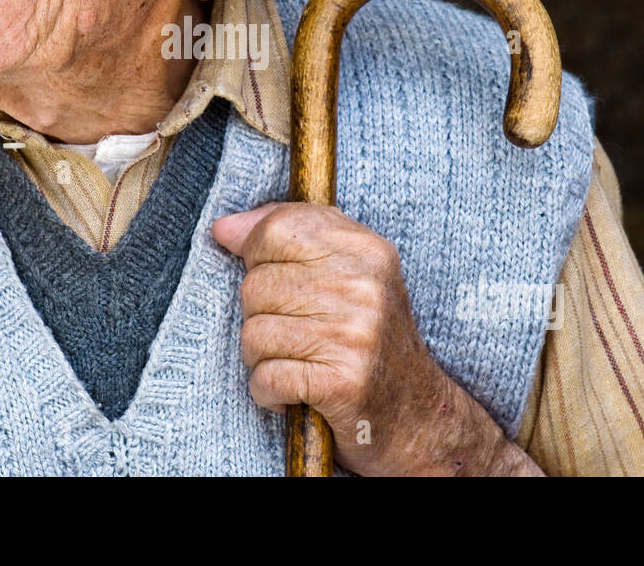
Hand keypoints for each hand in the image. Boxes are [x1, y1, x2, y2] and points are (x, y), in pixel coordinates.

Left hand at [212, 202, 543, 475]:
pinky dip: (268, 392)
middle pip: (257, 284)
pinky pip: (266, 377)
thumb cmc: (368, 341)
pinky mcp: (342, 382)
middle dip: (260, 316)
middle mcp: (364, 287)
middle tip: (294, 335)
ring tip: (296, 363)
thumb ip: (292, 239)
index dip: (253, 249)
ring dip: (262, 358)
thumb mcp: (347, 276)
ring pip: (254, 333)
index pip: (281, 227)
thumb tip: (225, 227)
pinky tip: (293, 393)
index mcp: (367, 251)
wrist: (418, 416)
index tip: (259, 269)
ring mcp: (355, 335)